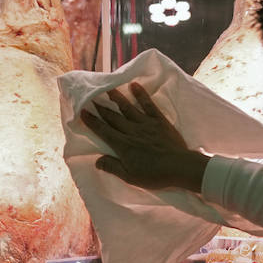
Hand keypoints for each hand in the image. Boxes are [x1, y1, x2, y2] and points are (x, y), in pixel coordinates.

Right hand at [81, 83, 208, 191]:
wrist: (180, 167)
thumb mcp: (130, 177)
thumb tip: (96, 161)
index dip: (92, 121)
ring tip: (108, 88)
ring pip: (127, 108)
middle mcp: (131, 131)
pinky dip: (140, 95)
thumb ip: (113, 167)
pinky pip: (148, 105)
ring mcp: (146, 124)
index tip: (82, 111)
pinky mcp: (159, 120)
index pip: (103, 131)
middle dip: (100, 108)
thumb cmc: (155, 175)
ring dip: (116, 98)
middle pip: (112, 117)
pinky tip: (134, 86)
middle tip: (90, 97)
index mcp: (123, 146)